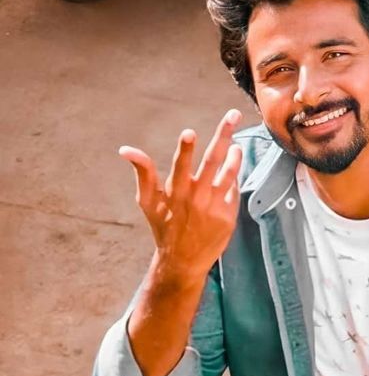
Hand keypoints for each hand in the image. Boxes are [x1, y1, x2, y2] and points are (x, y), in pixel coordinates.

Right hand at [119, 108, 243, 279]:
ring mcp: (215, 208)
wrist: (184, 261)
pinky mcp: (228, 217)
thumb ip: (142, 173)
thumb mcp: (148, 202)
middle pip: (212, 161)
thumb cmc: (164, 226)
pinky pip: (234, 191)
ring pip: (229, 175)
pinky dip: (234, 177)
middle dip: (223, 136)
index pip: (181, 166)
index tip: (189, 132)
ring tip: (237, 145)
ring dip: (235, 156)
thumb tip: (125, 149)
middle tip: (233, 115)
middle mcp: (197, 198)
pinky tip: (233, 168)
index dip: (185, 149)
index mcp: (176, 192)